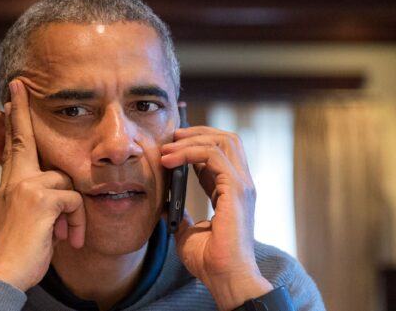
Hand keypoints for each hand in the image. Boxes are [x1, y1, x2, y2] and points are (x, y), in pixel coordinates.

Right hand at [0, 80, 85, 290]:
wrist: (5, 274)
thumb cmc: (21, 250)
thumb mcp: (28, 219)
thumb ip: (40, 197)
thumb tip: (62, 188)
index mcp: (11, 184)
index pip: (13, 144)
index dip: (13, 119)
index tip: (12, 95)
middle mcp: (14, 181)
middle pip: (24, 139)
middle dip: (21, 112)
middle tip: (17, 86)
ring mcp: (25, 187)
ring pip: (67, 181)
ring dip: (73, 212)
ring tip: (66, 234)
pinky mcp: (41, 200)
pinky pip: (74, 199)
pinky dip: (77, 221)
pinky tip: (69, 238)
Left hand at [161, 126, 271, 310]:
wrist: (224, 276)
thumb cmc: (209, 260)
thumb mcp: (187, 231)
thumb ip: (181, 213)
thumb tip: (167, 204)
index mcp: (231, 191)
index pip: (220, 153)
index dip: (196, 143)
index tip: (172, 144)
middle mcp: (241, 183)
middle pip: (227, 139)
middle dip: (198, 132)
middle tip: (171, 136)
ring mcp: (242, 184)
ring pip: (224, 141)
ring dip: (191, 140)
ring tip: (167, 148)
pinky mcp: (237, 189)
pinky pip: (213, 155)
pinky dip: (189, 152)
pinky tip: (170, 160)